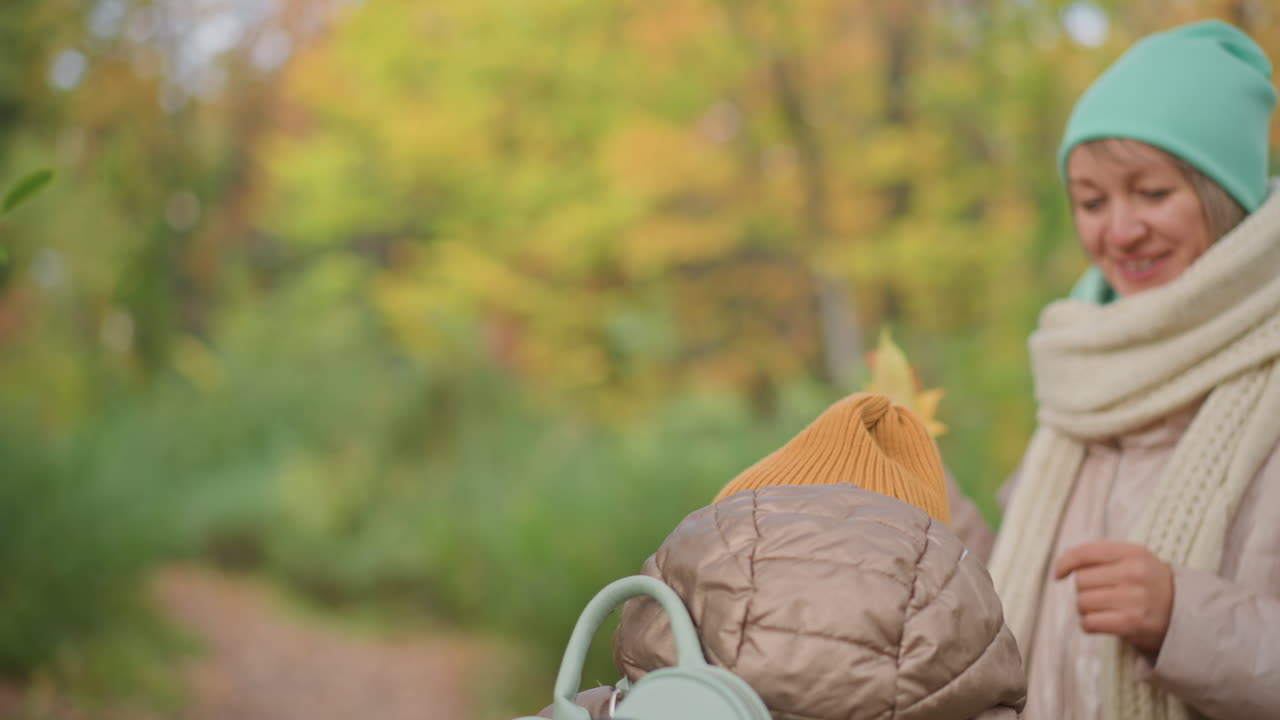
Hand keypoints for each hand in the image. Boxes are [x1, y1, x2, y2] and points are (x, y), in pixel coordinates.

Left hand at [1053, 542, 1173, 657]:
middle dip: (1084, 590)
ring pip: (1082, 602)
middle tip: (1101, 596)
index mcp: (1133, 552)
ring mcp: (1133, 599)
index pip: (1085, 553)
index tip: (1059, 574)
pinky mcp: (1131, 623)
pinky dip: (1089, 624)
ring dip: (1085, 609)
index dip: (1065, 563)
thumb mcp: (1134, 559)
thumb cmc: (1149, 584)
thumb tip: (1061, 566)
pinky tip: (1101, 622)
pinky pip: (1089, 622)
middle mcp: (1133, 573)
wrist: (1185, 614)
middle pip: (1081, 581)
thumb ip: (1101, 556)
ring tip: (1103, 609)